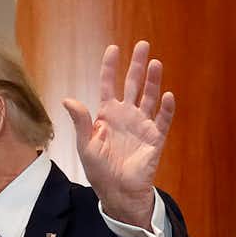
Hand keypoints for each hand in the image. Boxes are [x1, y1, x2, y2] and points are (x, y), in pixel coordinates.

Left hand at [62, 40, 172, 228]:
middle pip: (133, 84)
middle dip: (137, 65)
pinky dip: (166, 109)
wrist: (118, 191)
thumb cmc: (99, 169)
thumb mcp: (85, 145)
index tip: (113, 49)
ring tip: (155, 63)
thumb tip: (67, 99)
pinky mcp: (155, 139)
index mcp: (108, 114)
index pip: (108, 84)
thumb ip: (80, 121)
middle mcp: (127, 115)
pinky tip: (168, 96)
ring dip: (153, 81)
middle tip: (143, 45)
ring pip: (149, 97)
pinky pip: (163, 121)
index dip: (110, 67)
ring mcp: (142, 125)